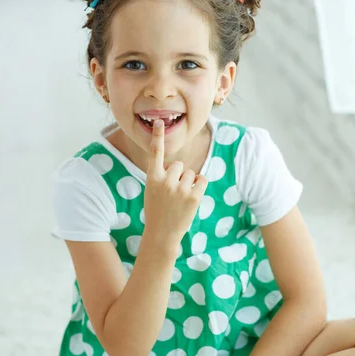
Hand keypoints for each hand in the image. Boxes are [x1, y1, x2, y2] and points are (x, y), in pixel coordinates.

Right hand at [144, 119, 208, 244]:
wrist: (162, 234)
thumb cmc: (157, 211)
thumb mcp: (152, 191)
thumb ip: (162, 177)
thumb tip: (180, 168)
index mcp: (152, 178)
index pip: (155, 153)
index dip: (157, 136)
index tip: (159, 121)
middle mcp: (165, 181)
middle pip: (180, 165)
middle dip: (179, 175)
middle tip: (173, 193)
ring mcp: (180, 189)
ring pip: (191, 173)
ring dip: (189, 183)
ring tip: (181, 199)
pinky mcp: (194, 196)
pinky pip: (202, 180)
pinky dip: (200, 186)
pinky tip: (192, 197)